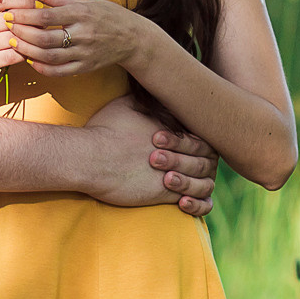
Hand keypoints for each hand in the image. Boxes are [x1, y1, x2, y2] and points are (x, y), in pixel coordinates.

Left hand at [8, 0, 153, 77]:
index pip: (46, 15)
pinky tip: (31, 60)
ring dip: (28, 51)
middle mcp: (83, 34)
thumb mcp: (85, 1)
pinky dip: (42, 68)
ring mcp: (84, 53)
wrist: (133, 38)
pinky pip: (60, 71)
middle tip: (8, 29)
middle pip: (45, 37)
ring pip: (49, 56)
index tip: (9, 14)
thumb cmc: (107, 15)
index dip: (24, 16)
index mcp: (81, 13)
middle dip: (22, 34)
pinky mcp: (85, 67)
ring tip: (15, 43)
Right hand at [83, 95, 217, 216]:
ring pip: (205, 182)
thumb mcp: (125, 104)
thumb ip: (144, 100)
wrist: (90, 157)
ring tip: (185, 186)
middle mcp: (179, 150)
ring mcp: (174, 173)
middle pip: (209, 159)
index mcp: (174, 129)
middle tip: (192, 168)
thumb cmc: (103, 130)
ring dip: (198, 184)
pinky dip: (195, 205)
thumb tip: (150, 93)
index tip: (191, 149)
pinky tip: (184, 203)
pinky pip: (194, 203)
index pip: (204, 137)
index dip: (201, 144)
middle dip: (203, 164)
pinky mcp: (165, 193)